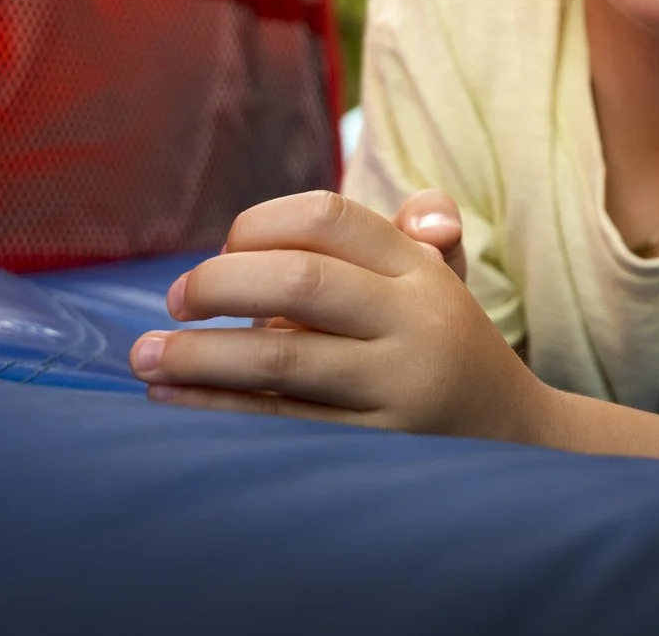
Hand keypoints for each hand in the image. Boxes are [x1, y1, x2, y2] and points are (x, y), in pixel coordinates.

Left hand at [130, 190, 543, 439]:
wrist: (515, 439)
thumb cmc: (446, 344)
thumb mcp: (444, 277)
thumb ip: (420, 227)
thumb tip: (418, 212)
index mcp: (421, 269)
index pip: (328, 218)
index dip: (258, 225)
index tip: (223, 250)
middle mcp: (415, 320)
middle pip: (300, 281)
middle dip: (218, 285)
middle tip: (176, 301)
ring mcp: (396, 387)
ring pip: (282, 359)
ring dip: (199, 356)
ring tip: (143, 356)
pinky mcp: (375, 447)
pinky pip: (281, 422)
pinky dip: (217, 407)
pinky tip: (172, 397)